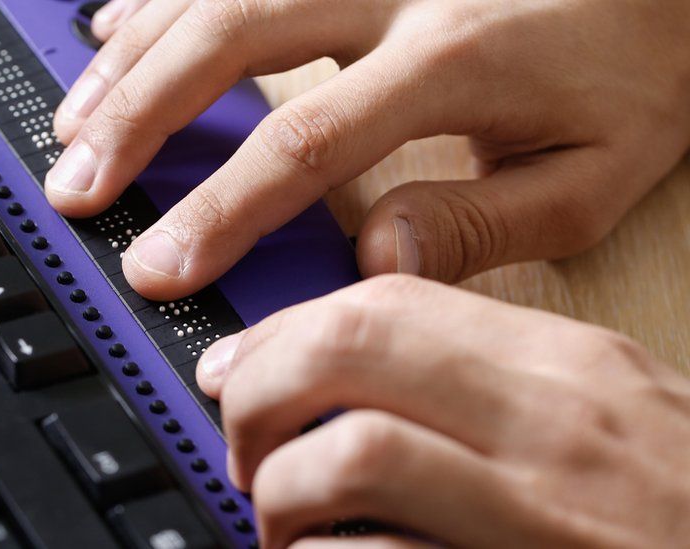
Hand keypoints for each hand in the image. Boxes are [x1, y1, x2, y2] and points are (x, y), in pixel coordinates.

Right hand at [46, 0, 689, 300]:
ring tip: (74, 125)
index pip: (304, 143)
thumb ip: (482, 222)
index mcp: (452, 58)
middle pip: (230, 41)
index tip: (162, 264)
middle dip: (140, 122)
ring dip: (133, 61)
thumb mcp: (592, 173)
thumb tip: (375, 259)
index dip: (220, 210)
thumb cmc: (634, 66)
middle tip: (78, 186)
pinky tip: (116, 32)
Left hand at [195, 275, 689, 547]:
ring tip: (280, 518)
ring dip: (281, 487)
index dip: (283, 332)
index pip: (384, 301)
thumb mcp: (601, 416)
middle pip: (348, 350)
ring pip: (351, 452)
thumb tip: (355, 376)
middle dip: (259, 390)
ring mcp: (539, 513)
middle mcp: (550, 424)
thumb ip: (484, 382)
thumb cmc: (675, 506)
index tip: (241, 366)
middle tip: (244, 443)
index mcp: (565, 365)